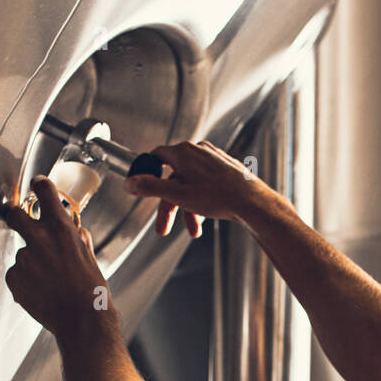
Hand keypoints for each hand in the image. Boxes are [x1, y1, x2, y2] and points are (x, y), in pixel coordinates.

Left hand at [4, 177, 113, 338]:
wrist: (82, 320)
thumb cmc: (91, 290)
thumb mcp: (90, 255)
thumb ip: (77, 237)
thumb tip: (73, 230)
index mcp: (61, 227)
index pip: (43, 190)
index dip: (39, 185)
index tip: (37, 186)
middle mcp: (39, 238)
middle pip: (14, 214)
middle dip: (16, 216)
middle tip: (21, 224)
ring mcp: (24, 258)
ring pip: (22, 253)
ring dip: (31, 262)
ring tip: (49, 282)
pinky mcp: (14, 277)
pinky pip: (17, 274)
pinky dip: (26, 281)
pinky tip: (42, 291)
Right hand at [123, 140, 274, 237]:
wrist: (251, 201)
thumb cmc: (217, 196)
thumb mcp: (177, 195)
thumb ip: (150, 188)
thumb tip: (129, 183)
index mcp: (183, 153)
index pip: (156, 156)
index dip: (147, 172)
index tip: (141, 185)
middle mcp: (198, 151)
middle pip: (174, 177)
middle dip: (169, 205)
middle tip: (163, 228)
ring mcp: (213, 159)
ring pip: (191, 184)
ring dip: (187, 209)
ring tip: (193, 229)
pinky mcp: (225, 168)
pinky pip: (206, 184)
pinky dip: (201, 201)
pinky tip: (205, 218)